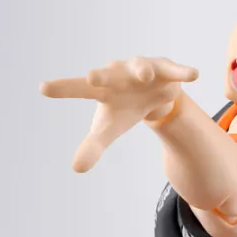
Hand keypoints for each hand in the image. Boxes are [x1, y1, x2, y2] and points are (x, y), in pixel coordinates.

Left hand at [40, 57, 198, 172]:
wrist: (153, 91)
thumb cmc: (125, 109)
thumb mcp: (109, 129)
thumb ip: (92, 146)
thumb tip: (76, 169)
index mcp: (102, 89)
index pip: (79, 89)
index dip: (63, 89)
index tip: (43, 89)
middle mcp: (119, 74)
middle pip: (108, 75)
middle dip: (103, 76)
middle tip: (92, 78)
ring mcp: (144, 69)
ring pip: (141, 67)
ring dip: (142, 70)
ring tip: (144, 76)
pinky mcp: (167, 70)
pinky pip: (174, 71)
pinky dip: (182, 72)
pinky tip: (193, 75)